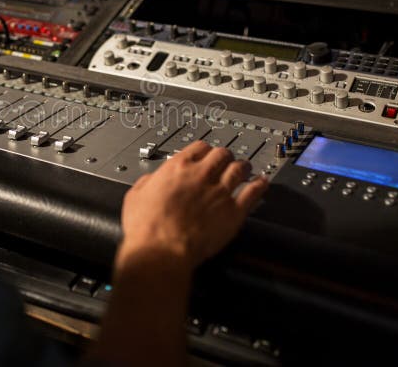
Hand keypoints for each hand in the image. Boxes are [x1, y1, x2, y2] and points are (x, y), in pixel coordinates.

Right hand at [119, 141, 267, 269]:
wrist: (161, 250)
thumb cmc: (147, 227)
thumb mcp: (135, 196)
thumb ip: (146, 183)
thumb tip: (150, 181)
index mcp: (177, 168)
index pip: (199, 147)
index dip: (204, 150)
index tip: (206, 154)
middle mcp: (201, 176)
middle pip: (222, 155)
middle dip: (225, 156)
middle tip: (226, 161)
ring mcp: (220, 192)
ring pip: (239, 170)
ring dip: (243, 167)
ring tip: (246, 169)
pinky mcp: (233, 213)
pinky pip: (252, 193)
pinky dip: (259, 186)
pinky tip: (262, 184)